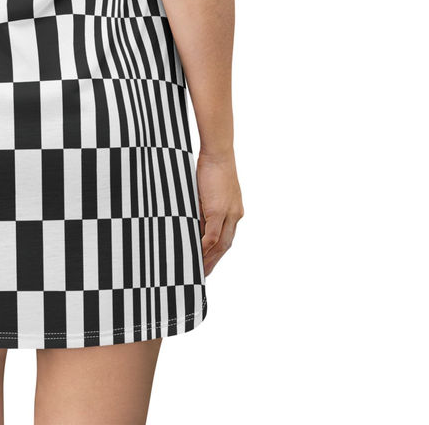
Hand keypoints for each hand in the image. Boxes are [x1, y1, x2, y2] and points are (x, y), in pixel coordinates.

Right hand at [196, 148, 243, 275]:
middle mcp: (235, 215)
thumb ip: (204, 206)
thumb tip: (192, 219)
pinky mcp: (219, 211)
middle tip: (202, 275)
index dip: (218, 252)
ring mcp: (228, 214)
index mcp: (234, 210)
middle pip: (225, 246)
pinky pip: (212, 236)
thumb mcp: (208, 191)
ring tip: (198, 271)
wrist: (218, 153)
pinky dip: (205, 248)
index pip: (227, 237)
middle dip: (214, 261)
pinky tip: (197, 256)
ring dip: (210, 259)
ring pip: (221, 245)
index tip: (208, 262)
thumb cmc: (211, 166)